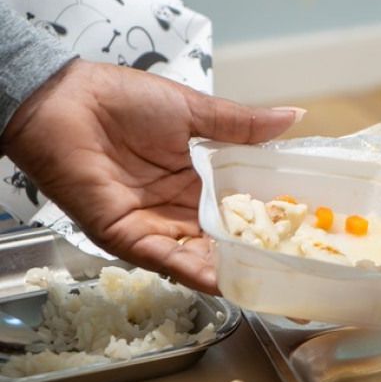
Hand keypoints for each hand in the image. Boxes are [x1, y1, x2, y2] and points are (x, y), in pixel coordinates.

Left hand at [0, 60, 299, 293]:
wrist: (68, 102)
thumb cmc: (126, 99)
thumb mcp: (197, 111)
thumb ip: (243, 125)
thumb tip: (295, 116)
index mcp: (200, 176)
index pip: (244, 204)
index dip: (274, 216)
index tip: (312, 227)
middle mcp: (181, 206)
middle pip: (227, 236)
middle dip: (260, 253)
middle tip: (303, 266)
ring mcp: (156, 224)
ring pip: (203, 254)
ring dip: (235, 269)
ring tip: (273, 281)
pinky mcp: (128, 236)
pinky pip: (166, 259)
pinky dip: (196, 271)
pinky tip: (226, 280)